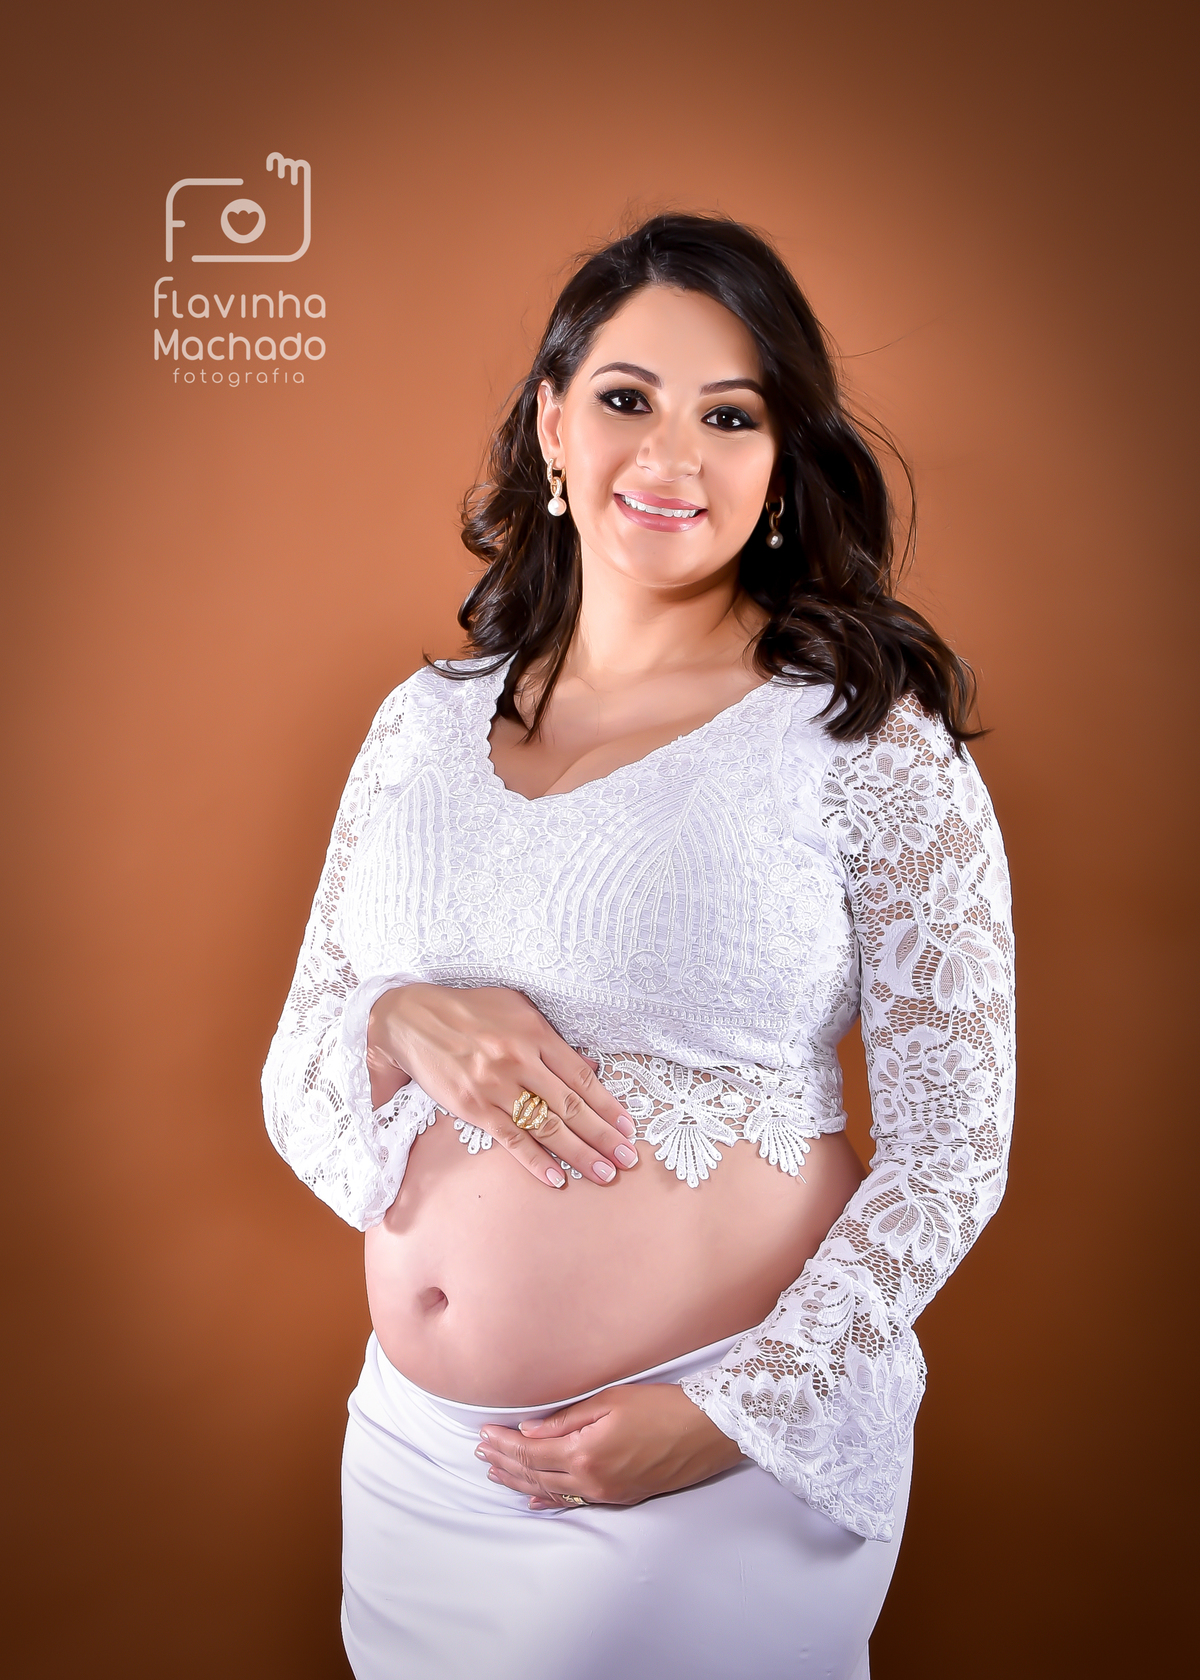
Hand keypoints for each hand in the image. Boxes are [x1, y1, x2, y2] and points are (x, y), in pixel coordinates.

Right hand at [366, 983, 638, 1188]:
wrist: (412, 1019)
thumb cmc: (470, 1010)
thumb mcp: (517, 1008)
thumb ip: (553, 1038)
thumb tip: (591, 1065)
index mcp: (535, 1033)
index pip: (582, 1077)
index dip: (609, 1105)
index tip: (630, 1127)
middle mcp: (519, 1060)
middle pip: (571, 1106)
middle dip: (604, 1136)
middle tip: (629, 1159)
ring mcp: (495, 1086)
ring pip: (546, 1126)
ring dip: (579, 1153)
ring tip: (604, 1173)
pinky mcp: (472, 1107)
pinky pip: (511, 1139)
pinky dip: (536, 1161)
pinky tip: (557, 1178)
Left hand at [475, 1382, 743, 1507]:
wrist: (706, 1431)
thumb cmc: (661, 1407)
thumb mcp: (611, 1400)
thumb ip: (566, 1418)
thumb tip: (528, 1428)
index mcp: (585, 1452)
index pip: (531, 1451)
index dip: (504, 1443)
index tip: (484, 1434)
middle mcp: (591, 1480)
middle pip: (535, 1474)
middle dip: (505, 1463)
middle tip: (480, 1454)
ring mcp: (605, 1494)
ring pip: (551, 1491)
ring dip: (520, 1482)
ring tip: (495, 1474)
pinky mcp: (620, 1498)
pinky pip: (575, 1503)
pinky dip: (549, 1500)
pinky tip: (533, 1500)